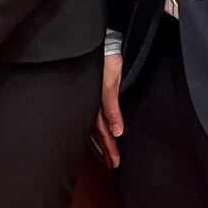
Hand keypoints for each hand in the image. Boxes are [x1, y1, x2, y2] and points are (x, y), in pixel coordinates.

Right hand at [92, 52, 124, 167]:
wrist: (100, 43)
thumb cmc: (106, 60)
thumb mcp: (110, 83)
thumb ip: (112, 107)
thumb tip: (117, 131)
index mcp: (95, 104)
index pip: (102, 133)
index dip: (108, 149)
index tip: (114, 162)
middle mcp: (91, 105)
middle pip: (97, 135)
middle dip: (104, 151)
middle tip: (112, 165)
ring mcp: (90, 101)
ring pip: (93, 129)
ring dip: (100, 144)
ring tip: (106, 157)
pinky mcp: (93, 95)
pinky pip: (92, 118)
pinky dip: (95, 130)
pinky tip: (99, 135)